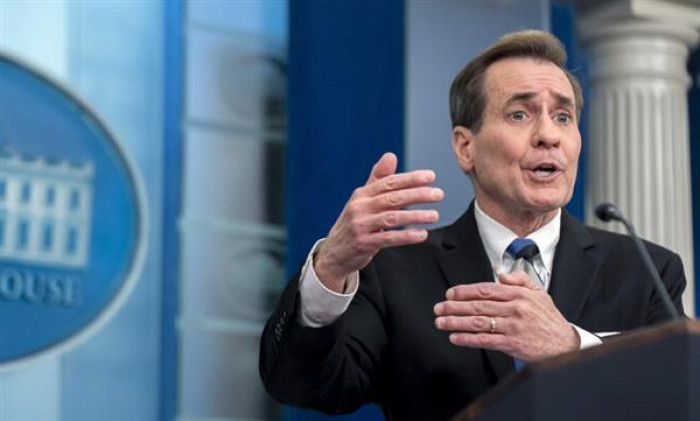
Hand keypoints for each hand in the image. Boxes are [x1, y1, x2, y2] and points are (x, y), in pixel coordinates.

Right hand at [314, 152, 442, 292]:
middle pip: (392, 198)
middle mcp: (360, 207)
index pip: (389, 182)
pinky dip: (406, 236)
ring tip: (434, 215)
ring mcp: (360, 225)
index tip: (431, 177)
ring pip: (392, 218)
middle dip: (417, 195)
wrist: (334, 253)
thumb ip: (378, 179)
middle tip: (438, 194)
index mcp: (362, 194)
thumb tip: (391, 155)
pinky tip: (422, 234)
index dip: (410, 178)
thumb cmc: (354, 223)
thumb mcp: (363, 200)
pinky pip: (388, 238)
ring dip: (415, 216)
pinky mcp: (363, 243)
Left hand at [433, 271, 579, 360]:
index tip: (450, 294)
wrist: (564, 345)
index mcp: (518, 294)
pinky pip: (485, 340)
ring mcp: (512, 326)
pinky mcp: (512, 343)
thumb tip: (500, 274)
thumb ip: (520, 279)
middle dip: (454, 307)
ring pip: (478, 322)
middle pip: (478, 305)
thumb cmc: (549, 319)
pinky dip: (468, 339)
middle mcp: (514, 309)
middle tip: (438, 308)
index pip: (486, 289)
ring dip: (456, 322)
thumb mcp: (539, 293)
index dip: (465, 291)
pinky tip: (455, 337)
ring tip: (441, 322)